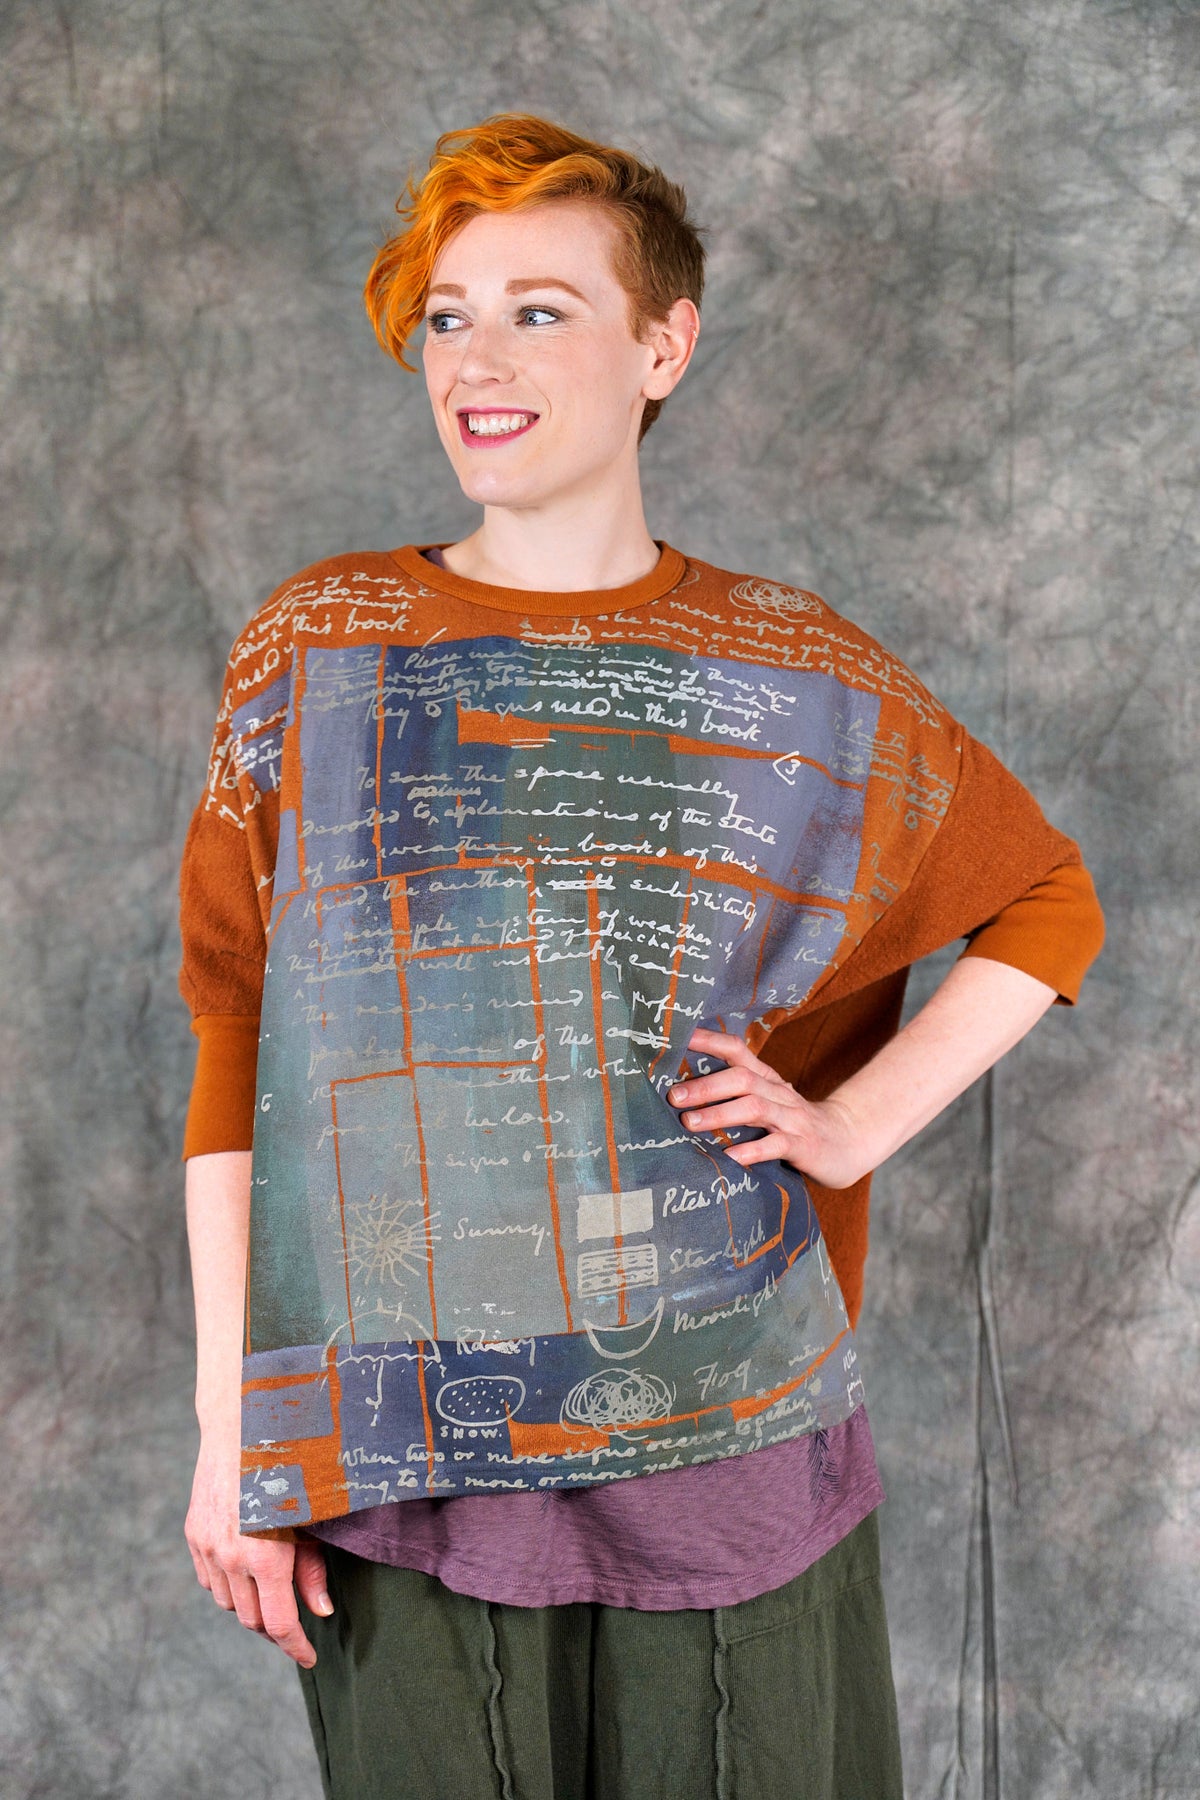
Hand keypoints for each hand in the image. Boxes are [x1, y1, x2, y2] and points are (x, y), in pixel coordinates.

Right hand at [185, 1421, 332, 1667]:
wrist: (243, 1424)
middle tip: (295, 1623)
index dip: (295, 1646)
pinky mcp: (193, 1534)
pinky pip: (210, 1580)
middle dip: (276, 1628)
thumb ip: (313, 1569)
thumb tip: (320, 1612)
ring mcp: (207, 1546)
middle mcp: (231, 1557)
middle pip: (252, 1620)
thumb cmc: (292, 1467)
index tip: (310, 1657)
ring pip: (229, 1603)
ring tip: (273, 1590)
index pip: (279, 1624)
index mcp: (266, 1556)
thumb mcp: (313, 1519)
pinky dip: (228, 1585)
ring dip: (251, 1605)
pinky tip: (246, 1571)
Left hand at [667, 1027, 873, 1190]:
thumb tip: (683, 1090)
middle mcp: (778, 1092)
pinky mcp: (803, 1146)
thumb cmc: (793, 1122)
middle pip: (742, 1079)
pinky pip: (777, 1145)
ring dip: (720, 1114)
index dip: (708, 1041)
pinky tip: (730, 1157)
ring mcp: (792, 1118)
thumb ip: (733, 1093)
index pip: (736, 1050)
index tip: (676, 1039)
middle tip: (674, 1096)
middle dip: (706, 1086)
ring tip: (690, 1123)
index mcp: (766, 1078)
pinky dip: (752, 1150)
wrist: (847, 1142)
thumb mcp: (767, 1100)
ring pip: (755, 1108)